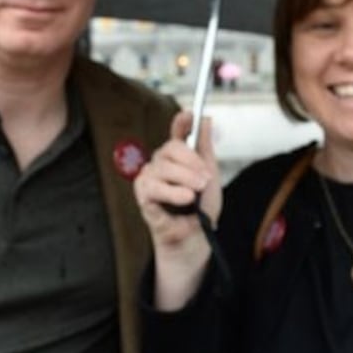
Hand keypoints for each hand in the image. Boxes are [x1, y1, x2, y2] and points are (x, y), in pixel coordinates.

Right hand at [134, 111, 221, 309]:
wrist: (197, 238)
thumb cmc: (201, 209)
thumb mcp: (209, 175)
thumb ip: (205, 147)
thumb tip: (206, 118)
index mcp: (178, 157)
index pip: (176, 133)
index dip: (181, 122)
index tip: (190, 114)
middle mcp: (161, 164)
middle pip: (170, 148)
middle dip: (191, 162)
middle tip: (205, 179)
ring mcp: (149, 179)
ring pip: (162, 167)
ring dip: (184, 179)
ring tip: (195, 193)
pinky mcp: (143, 197)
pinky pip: (153, 187)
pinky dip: (172, 192)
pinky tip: (185, 199)